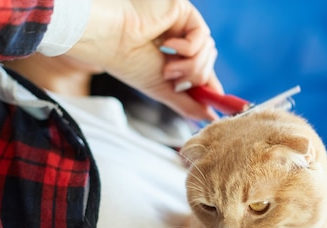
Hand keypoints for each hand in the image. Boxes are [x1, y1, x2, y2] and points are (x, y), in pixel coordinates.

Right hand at [67, 0, 219, 120]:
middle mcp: (179, 38)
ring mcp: (182, 24)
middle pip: (208, 62)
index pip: (201, 71)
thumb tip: (211, 117)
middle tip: (171, 78)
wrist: (110, 39)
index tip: (216, 105)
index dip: (209, 87)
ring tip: (167, 66)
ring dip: (190, 65)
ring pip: (208, 51)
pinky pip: (202, 36)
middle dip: (193, 77)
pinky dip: (188, 48)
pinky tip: (168, 44)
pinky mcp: (184, 11)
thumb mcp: (162, 89)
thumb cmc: (128, 63)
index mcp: (172, 56)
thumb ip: (187, 104)